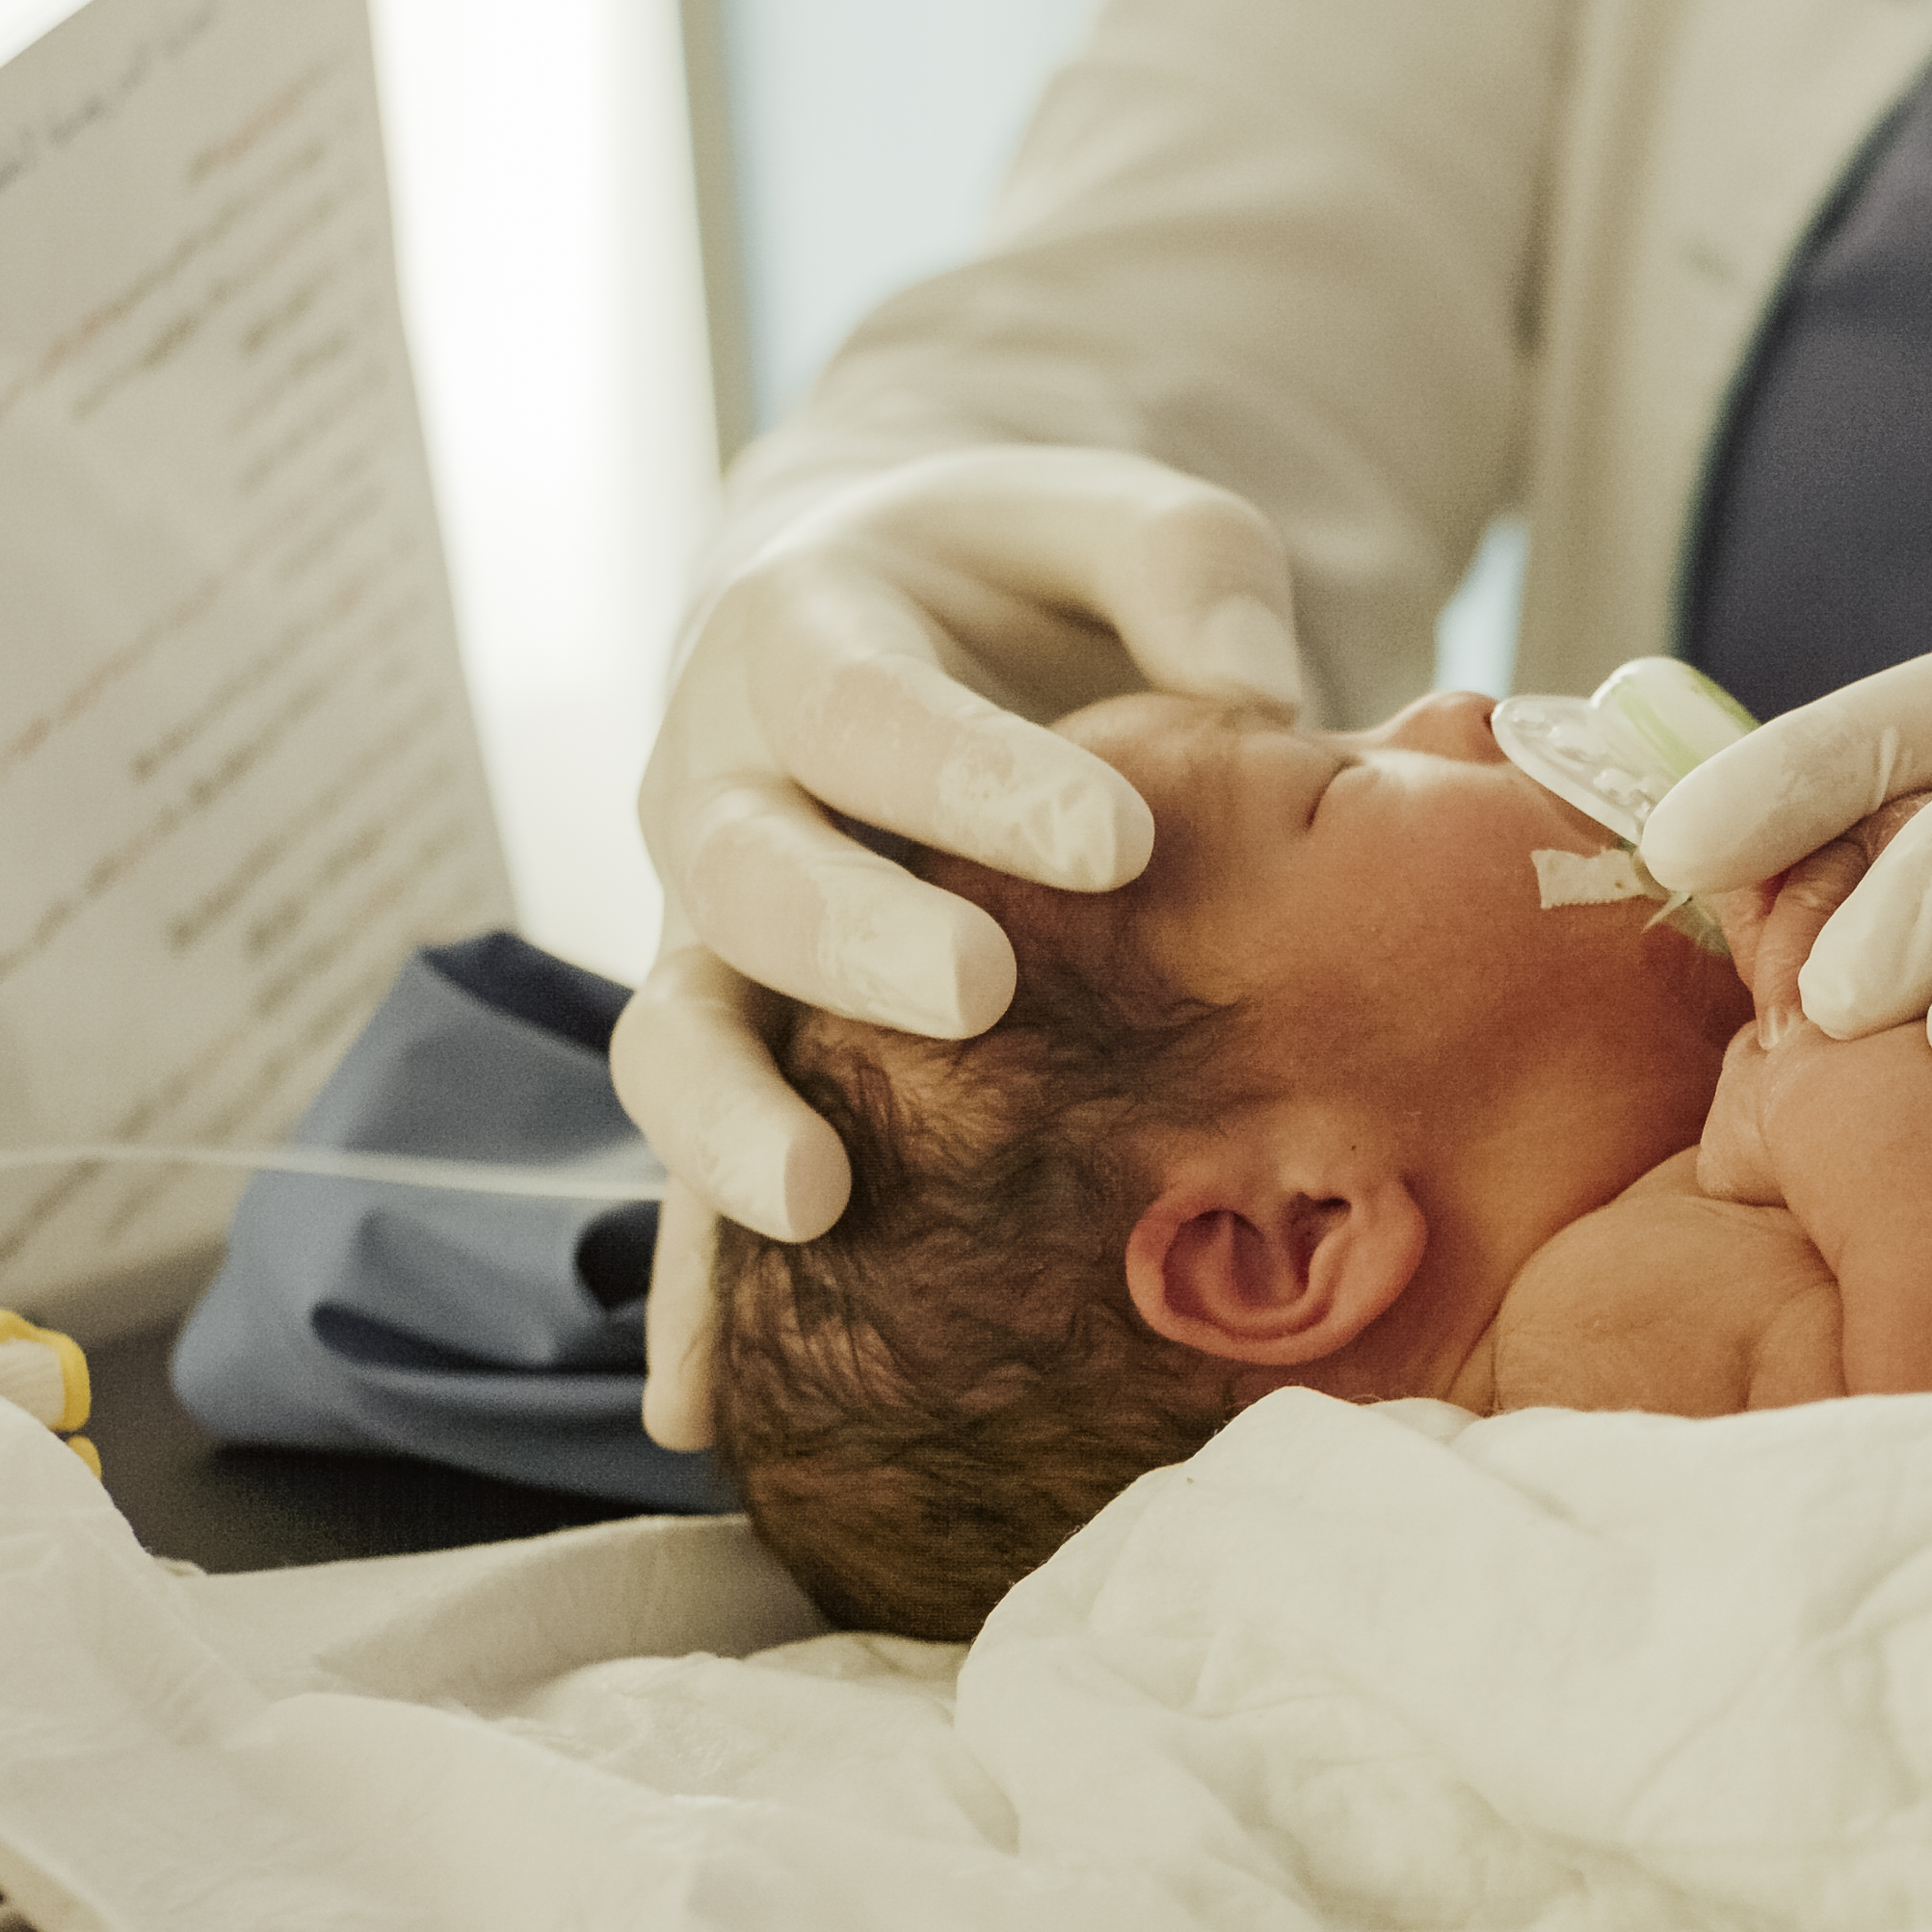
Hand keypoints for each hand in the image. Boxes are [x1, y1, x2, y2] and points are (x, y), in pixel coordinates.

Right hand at [614, 448, 1306, 1447]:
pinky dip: (691, 1294)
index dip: (978, 774)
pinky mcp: (737, 1048)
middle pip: (748, 872)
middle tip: (984, 995)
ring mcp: (707, 933)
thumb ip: (1183, 566)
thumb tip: (1255, 688)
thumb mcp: (1112, 516)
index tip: (1114, 840)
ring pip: (675, 1032)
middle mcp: (718, 787)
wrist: (904, 612)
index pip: (868, 705)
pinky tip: (706, 1415)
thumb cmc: (1031, 575)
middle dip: (855, 938)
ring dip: (726, 1126)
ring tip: (816, 1203)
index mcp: (798, 635)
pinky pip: (690, 1174)